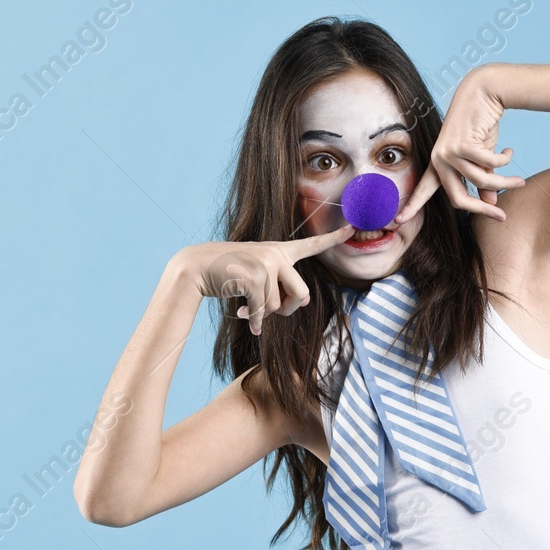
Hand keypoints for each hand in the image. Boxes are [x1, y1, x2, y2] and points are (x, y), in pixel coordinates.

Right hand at [175, 226, 356, 335]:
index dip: (333, 238)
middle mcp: (276, 253)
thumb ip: (278, 286)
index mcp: (280, 251)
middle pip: (302, 295)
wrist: (196, 267)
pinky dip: (253, 320)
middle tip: (268, 313)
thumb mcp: (257, 275)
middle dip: (286, 311)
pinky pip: (262, 311)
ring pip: (278, 307)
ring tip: (247, 309)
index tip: (353, 229)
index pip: (311, 245)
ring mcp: (266, 263)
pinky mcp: (255, 277)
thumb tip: (299, 304)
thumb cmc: (228, 274)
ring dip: (262, 315)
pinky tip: (242, 317)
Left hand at [394, 70, 526, 224]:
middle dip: (483, 210)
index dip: (413, 206)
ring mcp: (449, 151)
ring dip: (505, 183)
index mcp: (438, 163)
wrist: (482, 92)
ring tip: (519, 181)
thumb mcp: (480, 158)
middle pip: (458, 199)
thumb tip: (490, 203)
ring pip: (481, 181)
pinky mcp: (463, 144)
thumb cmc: (480, 125)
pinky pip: (490, 165)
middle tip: (502, 216)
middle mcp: (439, 159)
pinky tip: (509, 152)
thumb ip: (482, 181)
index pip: (425, 189)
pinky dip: (504, 161)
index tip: (398, 222)